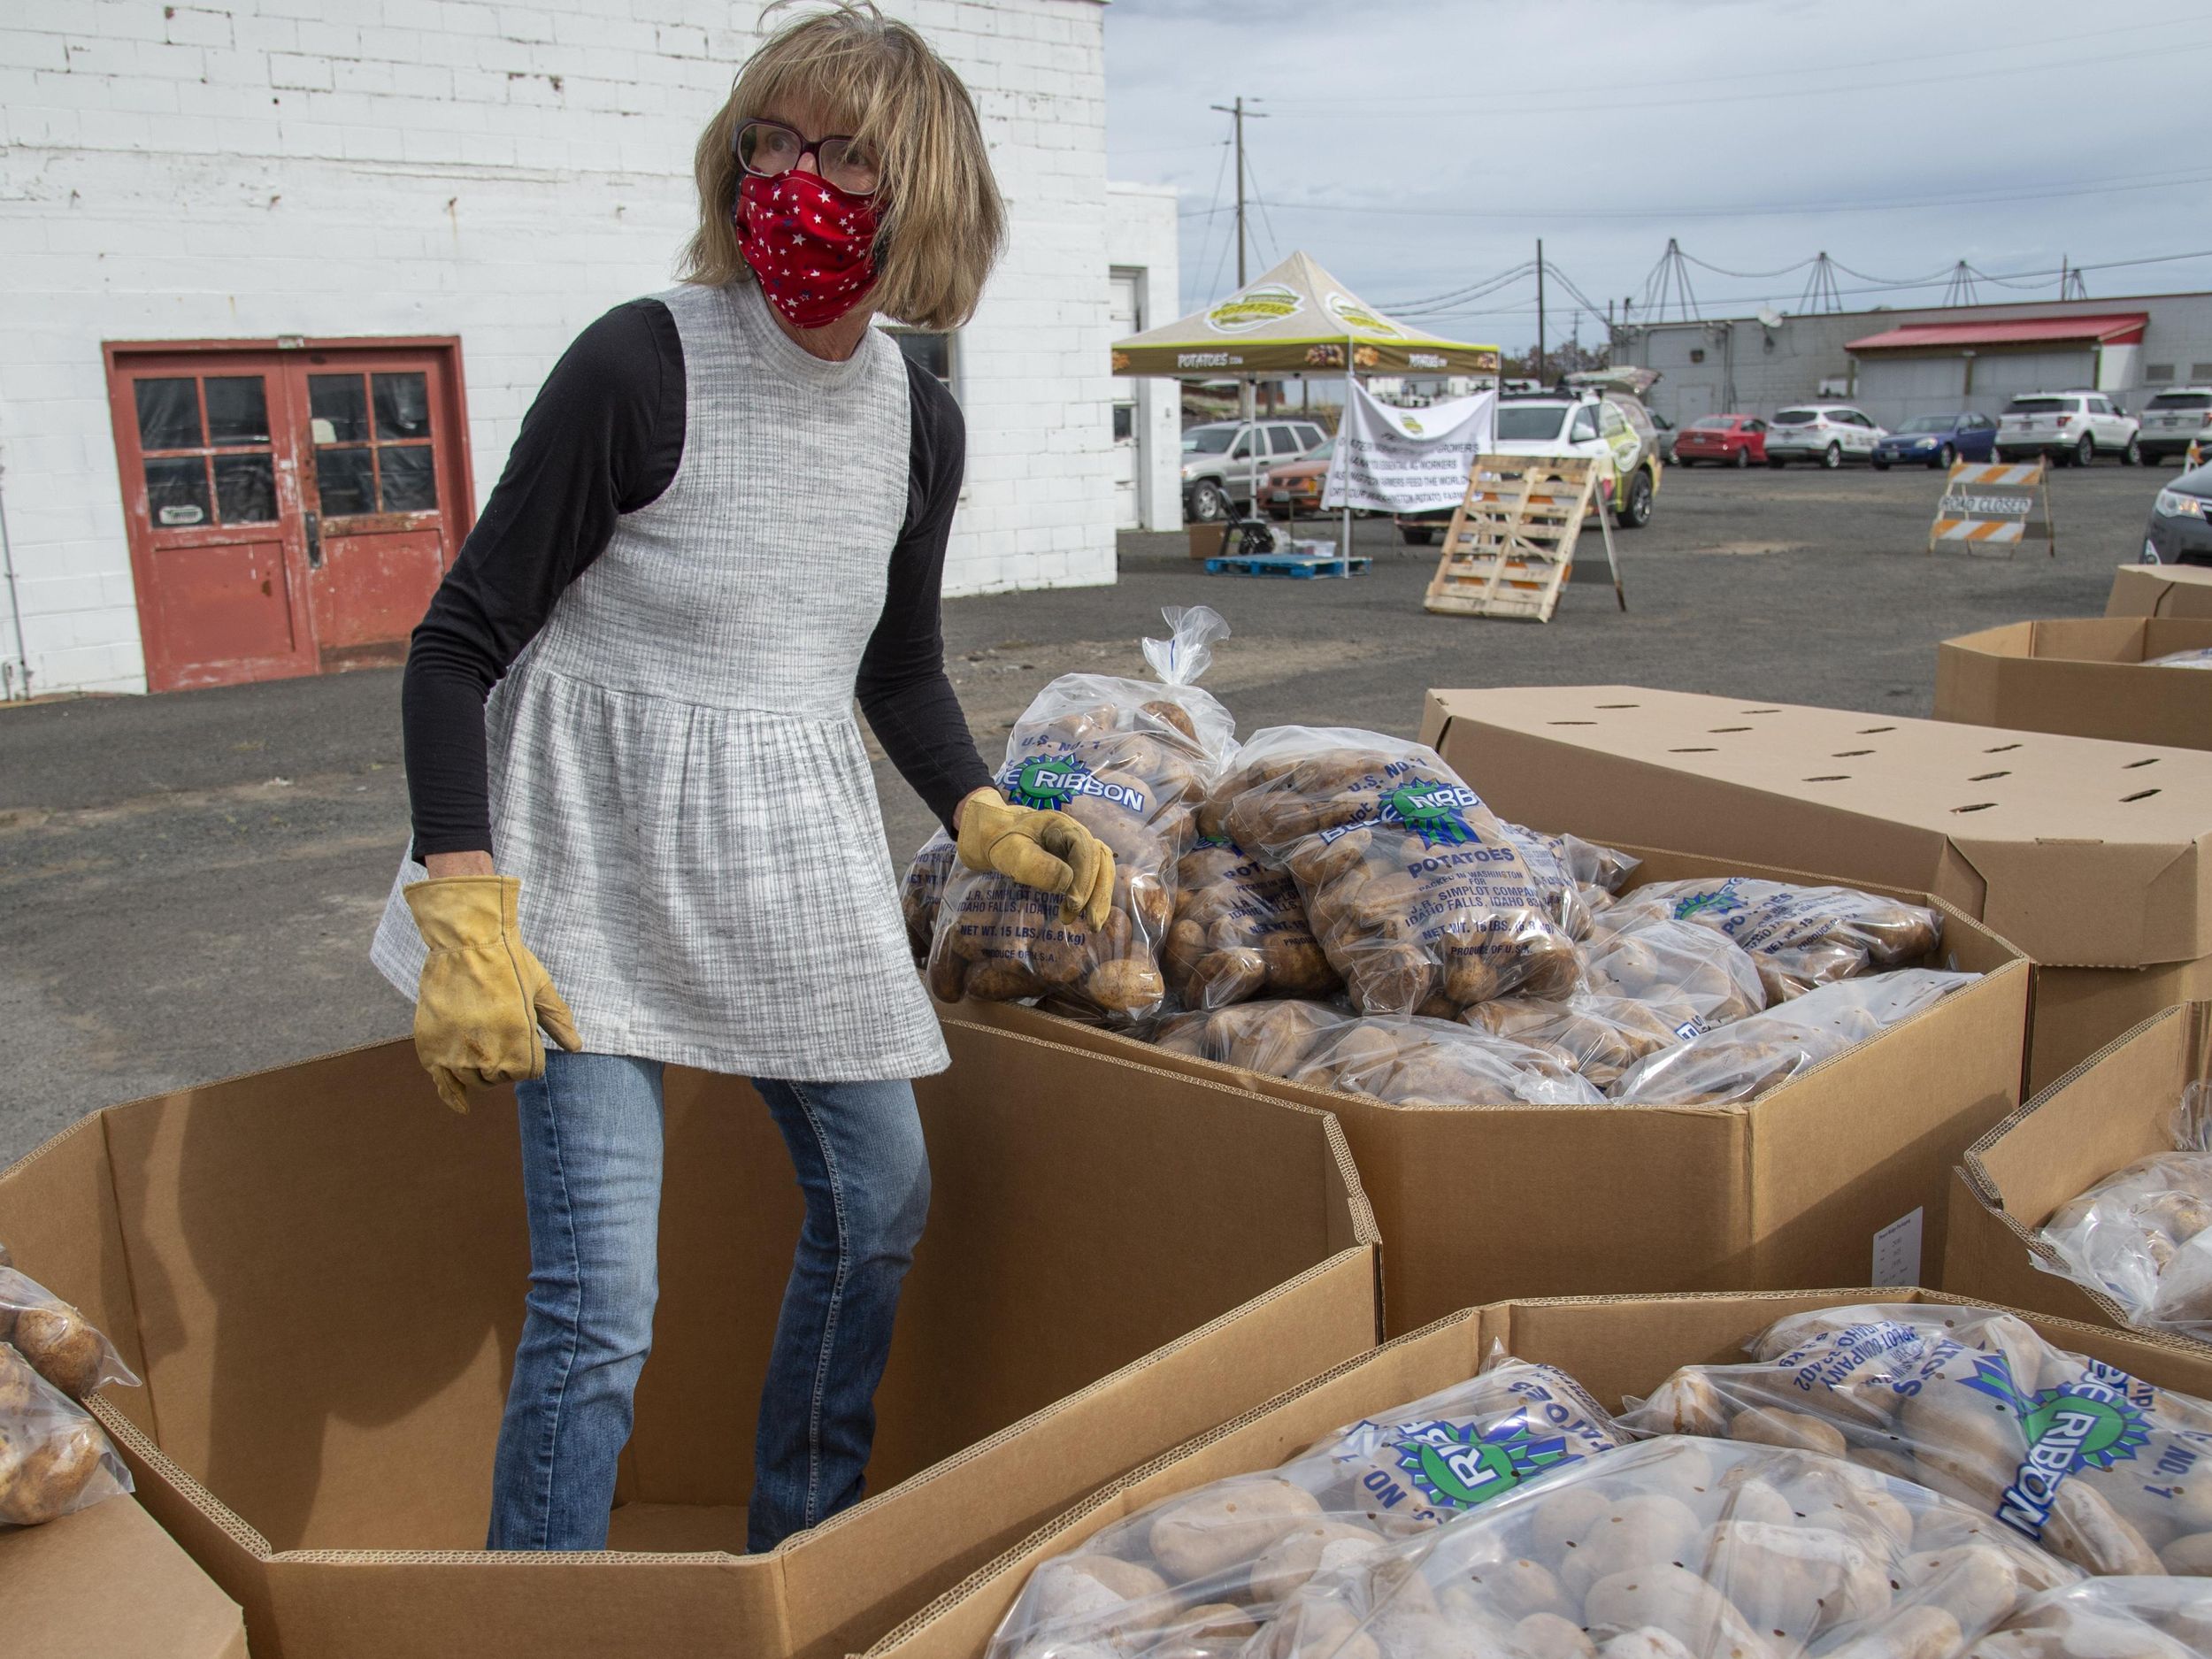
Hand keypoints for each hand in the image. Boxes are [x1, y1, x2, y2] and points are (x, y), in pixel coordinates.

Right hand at [402, 875, 581, 1112]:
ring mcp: (455, 1054)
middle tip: (501, 1034)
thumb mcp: (541, 989)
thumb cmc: (509, 961)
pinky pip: (443, 1084)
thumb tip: (576, 1047)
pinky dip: (452, 1096)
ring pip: (474, 1081)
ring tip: (483, 1046)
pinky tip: (462, 1106)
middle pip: (501, 1079)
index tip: (524, 1037)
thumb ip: (558, 1021)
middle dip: (506, 1063)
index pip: (529, 1072)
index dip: (530, 1056)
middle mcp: (487, 1055)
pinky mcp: (430, 1047)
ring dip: (481, 1070)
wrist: (465, 942)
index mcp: (518, 1043)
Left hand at [956, 787, 1114, 928]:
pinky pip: (1091, 877)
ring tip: (1092, 924)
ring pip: (1102, 868)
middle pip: (1100, 859)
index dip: (1084, 877)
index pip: (1085, 849)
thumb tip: (1067, 883)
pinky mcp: (1073, 862)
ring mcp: (1075, 848)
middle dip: (1098, 892)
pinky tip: (1083, 914)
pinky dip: (1092, 896)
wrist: (989, 835)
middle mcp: (1074, 834)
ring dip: (1100, 896)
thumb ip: (1034, 865)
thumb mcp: (1008, 852)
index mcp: (1060, 825)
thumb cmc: (996, 841)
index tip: (1074, 903)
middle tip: (1091, 923)